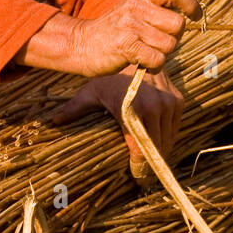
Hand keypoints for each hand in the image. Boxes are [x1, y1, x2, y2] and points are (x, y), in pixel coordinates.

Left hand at [51, 65, 184, 171]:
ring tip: (151, 164)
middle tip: (143, 177)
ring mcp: (169, 104)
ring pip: (168, 139)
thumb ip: (73, 109)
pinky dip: (167, 137)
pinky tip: (157, 144)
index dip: (139, 167)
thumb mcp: (89, 92)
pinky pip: (174, 127)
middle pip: (157, 148)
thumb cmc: (108, 76)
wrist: (134, 53)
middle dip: (151, 164)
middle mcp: (155, 108)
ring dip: (160, 152)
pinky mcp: (178, 100)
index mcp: (133, 111)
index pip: (141, 150)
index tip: (136, 178)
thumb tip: (54, 121)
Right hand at [69, 0, 200, 77]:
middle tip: (157, 41)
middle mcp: (136, 6)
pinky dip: (153, 66)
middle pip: (178, 24)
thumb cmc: (117, 27)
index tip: (194, 15)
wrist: (82, 44)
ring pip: (170, 44)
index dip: (191, 4)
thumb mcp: (141, 5)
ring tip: (146, 51)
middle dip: (173, 37)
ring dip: (162, 53)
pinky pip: (157, 59)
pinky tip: (142, 62)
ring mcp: (130, 26)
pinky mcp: (126, 46)